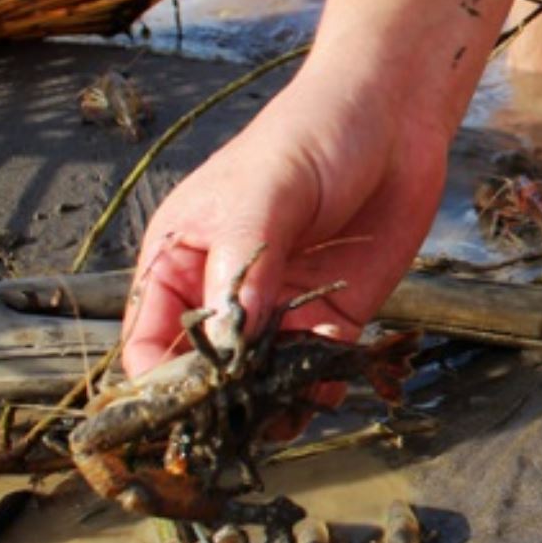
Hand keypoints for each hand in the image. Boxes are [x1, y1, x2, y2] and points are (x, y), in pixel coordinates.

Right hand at [121, 72, 448, 415]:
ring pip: (261, 383)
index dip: (156, 384)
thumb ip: (243, 268)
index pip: (146, 341)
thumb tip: (227, 344)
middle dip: (219, 404)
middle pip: (206, 373)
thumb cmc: (311, 135)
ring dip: (272, 404)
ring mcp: (279, 309)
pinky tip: (328, 385)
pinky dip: (319, 387)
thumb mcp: (263, 194)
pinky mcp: (334, 316)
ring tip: (287, 411)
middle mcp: (224, 294)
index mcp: (180, 260)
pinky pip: (317, 371)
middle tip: (240, 424)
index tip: (182, 413)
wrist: (395, 117)